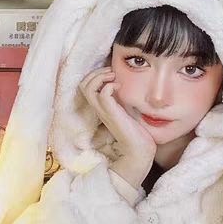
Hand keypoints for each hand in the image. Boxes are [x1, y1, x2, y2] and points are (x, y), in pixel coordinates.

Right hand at [79, 66, 155, 184]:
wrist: (139, 150)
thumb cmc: (135, 132)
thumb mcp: (125, 111)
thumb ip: (120, 100)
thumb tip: (124, 85)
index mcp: (100, 108)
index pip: (85, 86)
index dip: (95, 75)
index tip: (111, 74)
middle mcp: (99, 109)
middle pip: (82, 85)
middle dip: (95, 73)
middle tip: (111, 73)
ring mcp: (104, 112)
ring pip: (88, 88)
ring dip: (100, 77)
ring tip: (113, 77)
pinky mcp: (112, 114)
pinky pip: (103, 94)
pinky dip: (109, 86)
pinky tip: (120, 87)